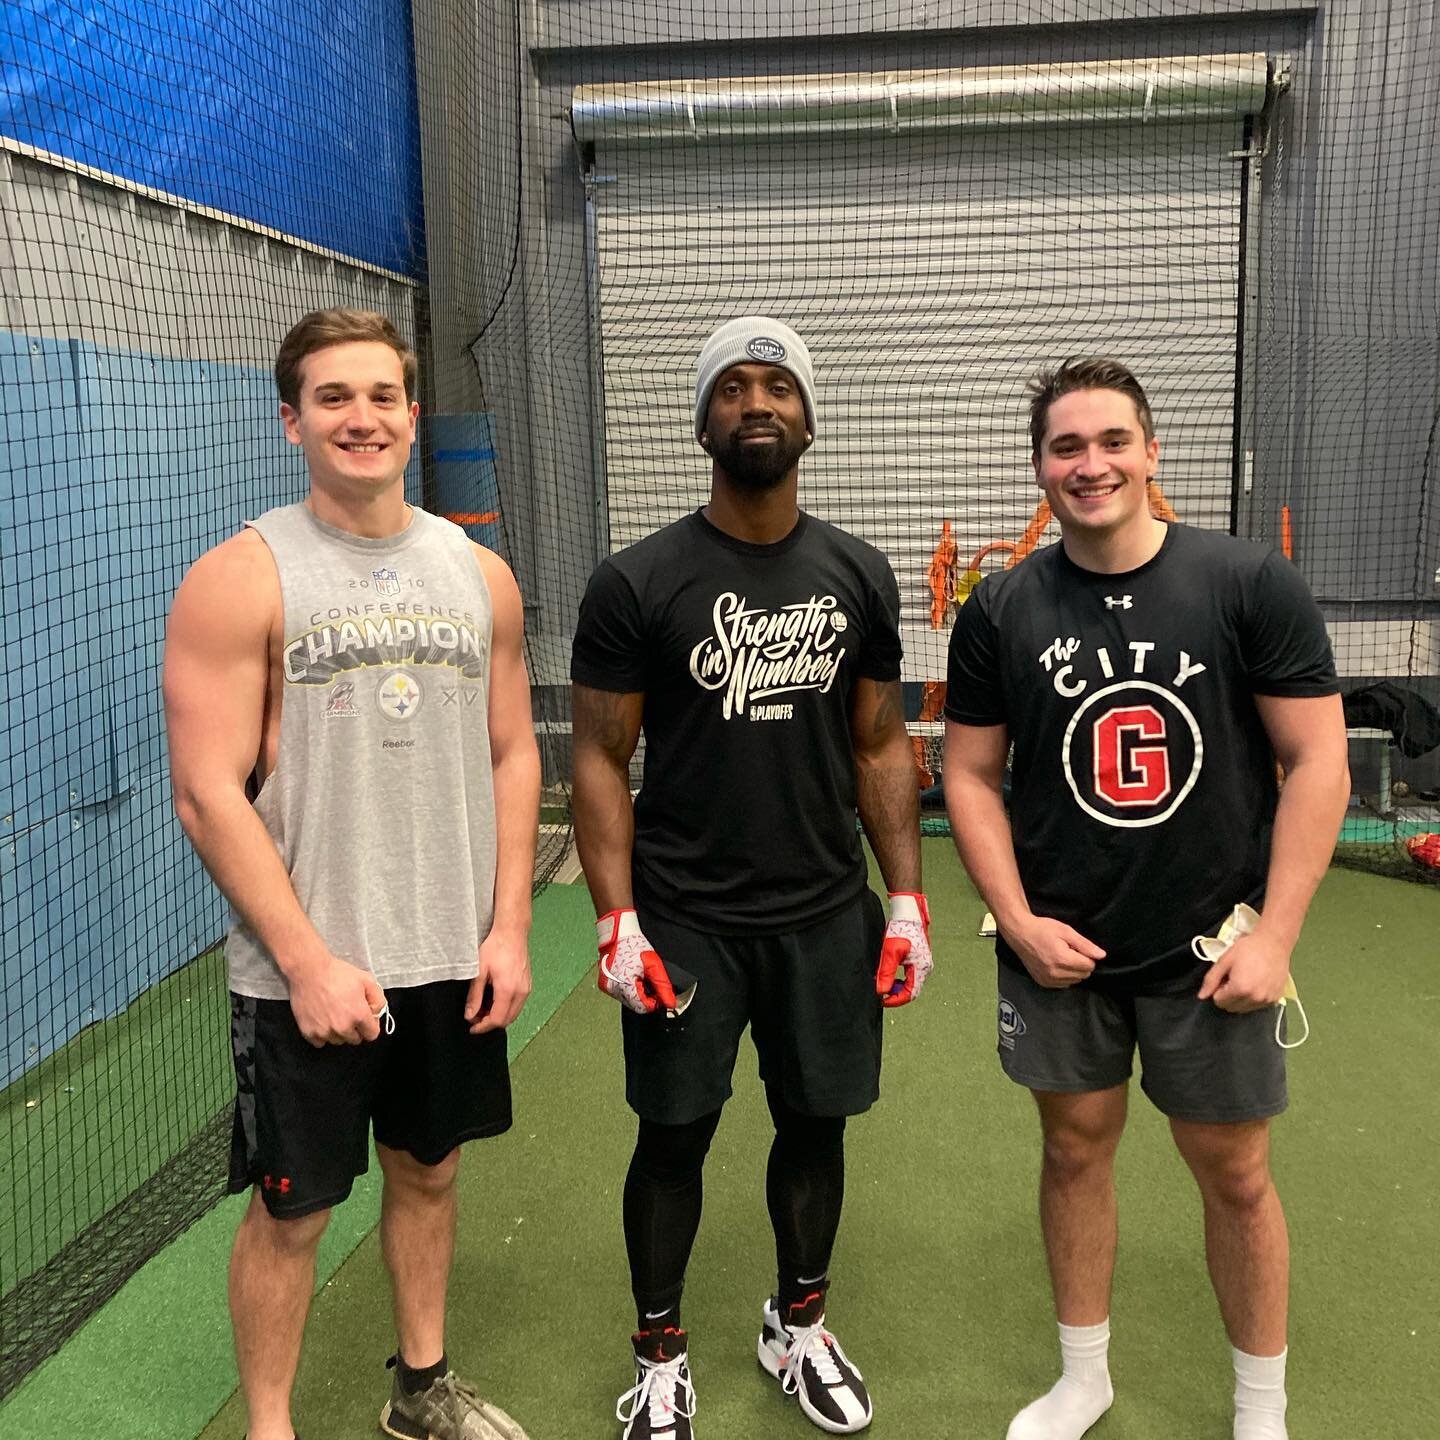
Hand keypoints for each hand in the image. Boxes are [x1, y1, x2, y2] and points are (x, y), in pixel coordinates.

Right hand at [288, 954, 386, 1046]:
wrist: (309, 971)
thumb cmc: (336, 973)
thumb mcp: (367, 980)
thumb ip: (378, 999)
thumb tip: (376, 1013)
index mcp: (359, 1015)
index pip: (372, 1035)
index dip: (370, 1025)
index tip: (365, 1018)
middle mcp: (343, 1027)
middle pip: (355, 1039)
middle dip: (355, 1029)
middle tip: (348, 1012)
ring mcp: (324, 1032)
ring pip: (338, 1041)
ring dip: (338, 1032)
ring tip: (333, 1014)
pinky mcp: (309, 1032)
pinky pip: (320, 1042)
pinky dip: (322, 1034)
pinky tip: (322, 1020)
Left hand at [466, 925, 532, 1033]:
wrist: (512, 931)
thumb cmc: (496, 946)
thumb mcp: (479, 971)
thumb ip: (474, 996)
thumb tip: (470, 1014)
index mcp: (508, 990)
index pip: (497, 1020)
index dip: (483, 1026)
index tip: (472, 1026)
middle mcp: (521, 992)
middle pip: (507, 1020)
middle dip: (490, 1023)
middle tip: (475, 1017)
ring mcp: (526, 988)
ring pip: (514, 1013)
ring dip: (499, 1016)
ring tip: (483, 1008)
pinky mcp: (528, 984)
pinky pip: (518, 1004)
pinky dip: (506, 1008)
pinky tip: (495, 1000)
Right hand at [596, 909, 682, 1015]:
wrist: (618, 933)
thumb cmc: (634, 945)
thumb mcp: (653, 965)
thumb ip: (663, 986)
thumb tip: (670, 1003)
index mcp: (624, 985)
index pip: (643, 1007)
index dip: (654, 1002)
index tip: (660, 994)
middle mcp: (613, 989)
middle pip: (635, 1005)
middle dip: (646, 997)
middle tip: (650, 982)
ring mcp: (607, 987)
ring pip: (628, 1000)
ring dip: (637, 993)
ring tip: (640, 976)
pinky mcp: (604, 984)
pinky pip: (620, 993)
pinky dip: (628, 989)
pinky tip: (632, 976)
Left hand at [876, 892, 932, 1006]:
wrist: (909, 912)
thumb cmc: (901, 929)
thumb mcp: (890, 953)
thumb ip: (886, 973)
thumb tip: (881, 990)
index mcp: (921, 968)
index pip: (910, 993)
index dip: (895, 1000)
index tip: (882, 1000)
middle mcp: (925, 967)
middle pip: (911, 990)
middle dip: (895, 993)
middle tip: (881, 992)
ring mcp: (923, 962)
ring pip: (910, 982)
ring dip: (897, 985)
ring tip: (884, 982)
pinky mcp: (920, 958)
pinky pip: (910, 974)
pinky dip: (900, 978)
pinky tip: (890, 974)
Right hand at [1005, 914, 1104, 987]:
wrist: (1020, 933)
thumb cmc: (1043, 929)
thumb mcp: (1066, 931)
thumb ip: (1085, 945)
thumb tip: (1102, 956)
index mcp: (1063, 959)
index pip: (1090, 966)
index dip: (1086, 955)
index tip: (1076, 947)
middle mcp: (1055, 973)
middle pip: (1083, 975)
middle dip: (1080, 963)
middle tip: (1068, 951)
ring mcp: (1048, 980)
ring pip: (1075, 981)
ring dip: (1072, 971)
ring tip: (1060, 957)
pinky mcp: (1043, 983)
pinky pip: (1063, 984)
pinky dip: (1063, 976)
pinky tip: (1054, 964)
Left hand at [1198, 930, 1290, 1012]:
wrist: (1274, 943)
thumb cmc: (1247, 949)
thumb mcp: (1224, 960)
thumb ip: (1211, 979)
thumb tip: (1201, 996)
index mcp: (1240, 989)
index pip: (1219, 1001)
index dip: (1218, 988)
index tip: (1225, 977)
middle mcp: (1254, 999)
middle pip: (1231, 1007)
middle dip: (1228, 995)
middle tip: (1234, 978)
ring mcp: (1267, 1000)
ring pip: (1244, 1009)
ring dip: (1240, 998)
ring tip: (1245, 979)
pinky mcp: (1275, 999)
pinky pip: (1257, 1006)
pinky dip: (1252, 998)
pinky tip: (1256, 983)